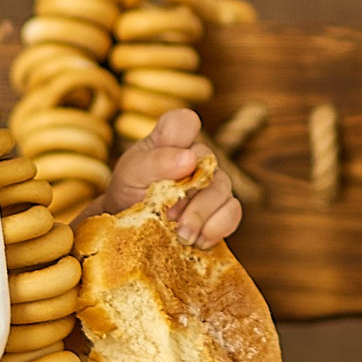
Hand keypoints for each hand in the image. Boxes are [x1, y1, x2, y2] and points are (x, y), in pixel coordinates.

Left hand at [102, 109, 240, 246]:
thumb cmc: (129, 193)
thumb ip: (155, 162)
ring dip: (200, 215)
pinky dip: (216, 228)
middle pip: (207, 160)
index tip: (178, 162)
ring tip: (181, 235)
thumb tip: (189, 159)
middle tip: (168, 215)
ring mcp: (212, 181)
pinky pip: (232, 212)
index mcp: (170, 140)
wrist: (131, 231)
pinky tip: (198, 240)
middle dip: (188, 193)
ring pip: (223, 188)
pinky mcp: (222, 208)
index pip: (183, 121)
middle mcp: (196, 156)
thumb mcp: (130, 175)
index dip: (181, 135)